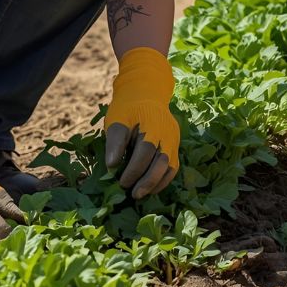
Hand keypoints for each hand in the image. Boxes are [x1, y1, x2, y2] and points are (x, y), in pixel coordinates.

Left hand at [104, 47, 179, 198]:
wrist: (145, 93)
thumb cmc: (127, 108)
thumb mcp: (117, 119)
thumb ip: (115, 142)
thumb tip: (112, 166)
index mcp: (152, 124)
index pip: (145, 152)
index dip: (134, 170)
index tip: (122, 182)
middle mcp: (167, 133)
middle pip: (161, 162)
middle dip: (147, 181)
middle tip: (133, 194)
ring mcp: (173, 139)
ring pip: (170, 166)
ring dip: (156, 183)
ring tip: (141, 194)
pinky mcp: (174, 145)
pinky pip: (173, 166)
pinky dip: (164, 179)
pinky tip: (151, 188)